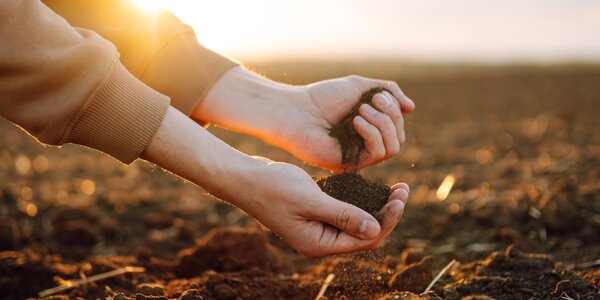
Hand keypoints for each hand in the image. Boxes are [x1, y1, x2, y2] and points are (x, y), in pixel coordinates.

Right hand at [143, 107, 409, 257]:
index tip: (400, 197)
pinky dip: (361, 202)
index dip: (387, 221)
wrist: (245, 179)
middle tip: (403, 189)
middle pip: (365, 234)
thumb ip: (343, 215)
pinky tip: (372, 188)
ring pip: (357, 223)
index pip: (365, 239)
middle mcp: (321, 241)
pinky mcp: (316, 215)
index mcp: (319, 244)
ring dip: (377, 207)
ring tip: (396, 188)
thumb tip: (376, 229)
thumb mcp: (311, 200)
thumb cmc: (273, 188)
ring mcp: (318, 229)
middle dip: (387, 214)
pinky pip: (345, 213)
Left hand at [194, 68, 414, 171]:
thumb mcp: (360, 87)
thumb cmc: (323, 97)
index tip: (378, 95)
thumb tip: (412, 108)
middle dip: (391, 116)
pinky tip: (356, 121)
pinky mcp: (350, 165)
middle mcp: (366, 145)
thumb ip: (388, 92)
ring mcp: (359, 156)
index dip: (394, 110)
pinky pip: (377, 154)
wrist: (295, 110)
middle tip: (371, 102)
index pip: (397, 127)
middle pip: (399, 138)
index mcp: (369, 129)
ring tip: (361, 111)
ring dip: (383, 124)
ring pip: (393, 148)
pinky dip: (373, 134)